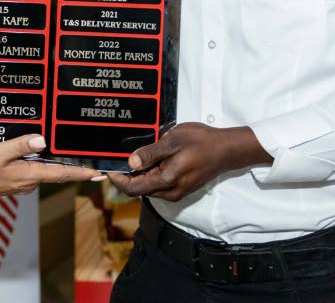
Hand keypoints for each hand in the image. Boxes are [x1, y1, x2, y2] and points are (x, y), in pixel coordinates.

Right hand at [0, 135, 102, 203]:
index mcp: (27, 175)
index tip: (98, 174)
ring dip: (56, 165)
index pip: (61, 173)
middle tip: (90, 163)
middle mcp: (26, 182)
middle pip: (55, 173)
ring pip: (43, 172)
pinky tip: (39, 155)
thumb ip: (20, 145)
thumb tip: (43, 140)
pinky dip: (40, 164)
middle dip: (73, 168)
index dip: (81, 172)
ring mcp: (18, 183)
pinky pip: (31, 172)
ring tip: (70, 156)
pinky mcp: (10, 181)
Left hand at [108, 124, 270, 201]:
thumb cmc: (201, 142)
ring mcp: (176, 192)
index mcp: (166, 182)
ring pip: (148, 187)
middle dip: (127, 176)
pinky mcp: (181, 188)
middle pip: (139, 189)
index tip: (108, 167)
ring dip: (140, 174)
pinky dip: (151, 174)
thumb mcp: (172, 141)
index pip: (132, 188)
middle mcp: (169, 192)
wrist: (226, 150)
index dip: (117, 179)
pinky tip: (154, 158)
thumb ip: (150, 154)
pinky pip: (159, 184)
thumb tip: (130, 163)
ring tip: (139, 154)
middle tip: (120, 157)